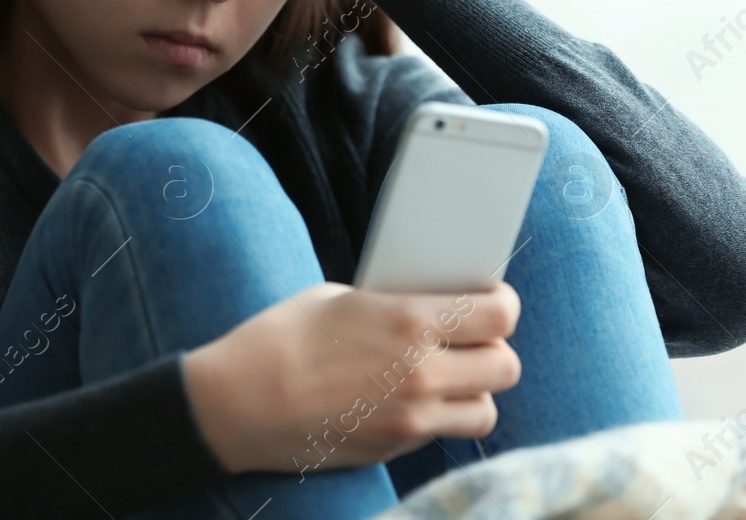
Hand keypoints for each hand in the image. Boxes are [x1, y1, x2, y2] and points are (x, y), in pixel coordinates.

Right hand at [180, 281, 520, 474]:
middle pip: (506, 366)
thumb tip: (435, 305)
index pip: (499, 314)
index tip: (493, 301)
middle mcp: (422, 372)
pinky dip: (444, 417)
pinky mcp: (397, 448)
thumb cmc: (283, 338)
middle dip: (494, 349)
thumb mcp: (344, 298)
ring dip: (475, 391)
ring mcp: (412, 417)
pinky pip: (447, 432)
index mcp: (411, 321)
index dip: (503, 305)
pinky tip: (418, 399)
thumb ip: (400, 303)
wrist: (239, 403)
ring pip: (487, 409)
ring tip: (451, 376)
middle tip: (471, 340)